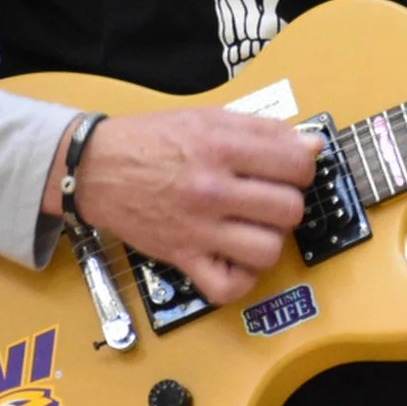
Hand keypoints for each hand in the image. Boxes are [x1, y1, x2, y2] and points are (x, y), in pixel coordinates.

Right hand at [53, 108, 317, 304]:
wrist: (95, 168)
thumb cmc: (152, 141)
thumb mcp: (208, 118)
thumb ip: (263, 130)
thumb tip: (311, 146)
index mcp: (221, 146)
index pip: (296, 165)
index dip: (302, 168)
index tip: (289, 171)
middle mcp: (212, 188)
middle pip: (289, 210)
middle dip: (287, 204)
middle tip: (269, 199)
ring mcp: (197, 228)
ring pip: (268, 251)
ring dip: (269, 241)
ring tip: (254, 228)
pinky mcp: (181, 257)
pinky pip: (228, 287)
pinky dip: (240, 279)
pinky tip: (236, 258)